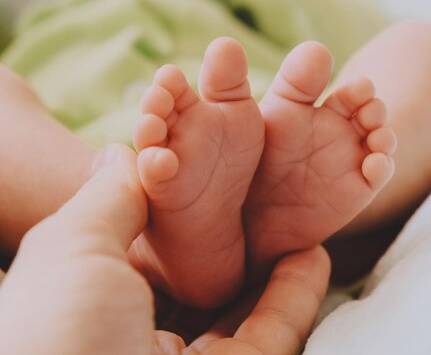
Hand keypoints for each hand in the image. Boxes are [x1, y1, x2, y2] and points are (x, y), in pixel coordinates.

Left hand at [0, 145, 329, 354]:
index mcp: (101, 317)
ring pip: (247, 317)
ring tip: (304, 227)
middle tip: (271, 206)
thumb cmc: (57, 332)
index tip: (217, 186)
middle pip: (206, 291)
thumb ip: (108, 201)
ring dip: (279, 274)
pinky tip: (315, 256)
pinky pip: (275, 336)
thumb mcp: (73, 249)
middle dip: (241, 249)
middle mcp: (144, 346)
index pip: (155, 265)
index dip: (189, 225)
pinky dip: (297, 297)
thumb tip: (120, 153)